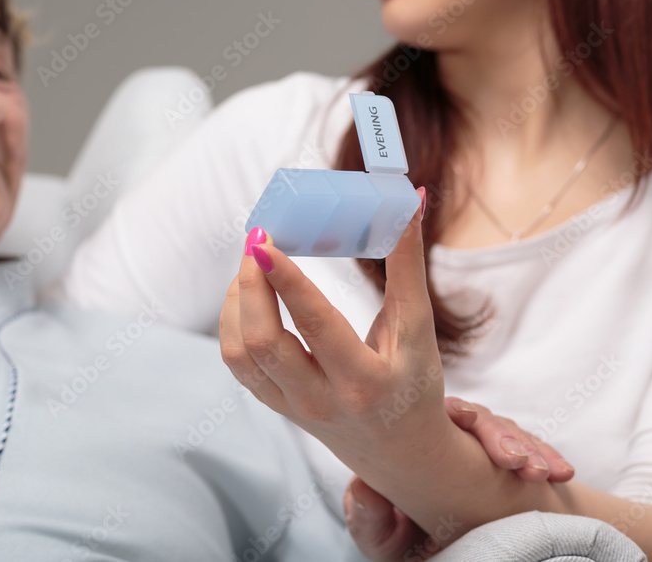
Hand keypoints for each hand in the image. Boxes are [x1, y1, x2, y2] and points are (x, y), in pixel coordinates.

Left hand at [220, 192, 447, 471]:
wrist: (398, 452)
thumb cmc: (413, 383)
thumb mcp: (419, 330)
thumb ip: (408, 266)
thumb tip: (414, 200)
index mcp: (364, 382)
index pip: (316, 325)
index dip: (285, 282)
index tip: (264, 242)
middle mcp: (321, 399)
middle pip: (264, 341)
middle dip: (251, 285)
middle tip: (256, 240)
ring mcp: (291, 406)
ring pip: (241, 352)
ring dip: (237, 300)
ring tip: (253, 263)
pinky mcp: (273, 405)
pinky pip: (237, 361)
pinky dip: (233, 321)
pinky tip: (247, 293)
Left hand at [344, 400, 574, 561]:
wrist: (441, 556)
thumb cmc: (403, 544)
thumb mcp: (381, 540)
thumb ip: (367, 519)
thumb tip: (361, 488)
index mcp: (413, 443)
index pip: (437, 414)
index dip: (458, 414)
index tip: (466, 421)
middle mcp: (450, 440)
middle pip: (480, 419)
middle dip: (502, 434)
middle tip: (518, 463)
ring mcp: (483, 454)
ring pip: (510, 434)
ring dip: (531, 449)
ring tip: (546, 473)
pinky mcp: (514, 470)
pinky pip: (536, 455)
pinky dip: (550, 460)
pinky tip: (562, 473)